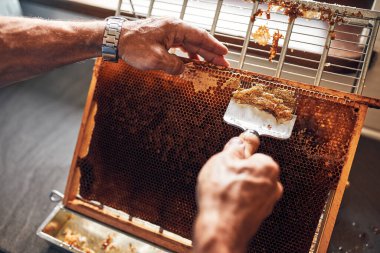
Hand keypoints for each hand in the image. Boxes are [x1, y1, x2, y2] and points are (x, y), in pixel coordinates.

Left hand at [118, 17, 228, 74]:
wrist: (115, 40)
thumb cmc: (133, 46)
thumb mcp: (157, 60)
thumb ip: (174, 66)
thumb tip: (185, 71)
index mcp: (175, 28)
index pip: (200, 36)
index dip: (214, 46)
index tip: (225, 54)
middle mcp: (173, 27)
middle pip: (197, 40)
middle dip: (211, 53)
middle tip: (223, 64)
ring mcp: (167, 32)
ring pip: (189, 43)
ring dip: (200, 54)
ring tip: (211, 65)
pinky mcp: (161, 38)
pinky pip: (180, 46)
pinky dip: (188, 54)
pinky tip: (192, 62)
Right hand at [194, 131, 282, 252]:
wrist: (220, 227)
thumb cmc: (222, 195)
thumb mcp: (223, 159)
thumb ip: (235, 147)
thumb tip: (240, 141)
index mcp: (268, 166)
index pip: (253, 153)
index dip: (238, 156)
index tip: (229, 159)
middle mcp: (273, 184)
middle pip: (252, 170)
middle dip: (238, 171)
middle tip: (223, 174)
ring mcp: (267, 202)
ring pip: (249, 186)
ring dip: (237, 186)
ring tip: (222, 190)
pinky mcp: (258, 215)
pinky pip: (247, 200)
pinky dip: (237, 199)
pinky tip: (225, 201)